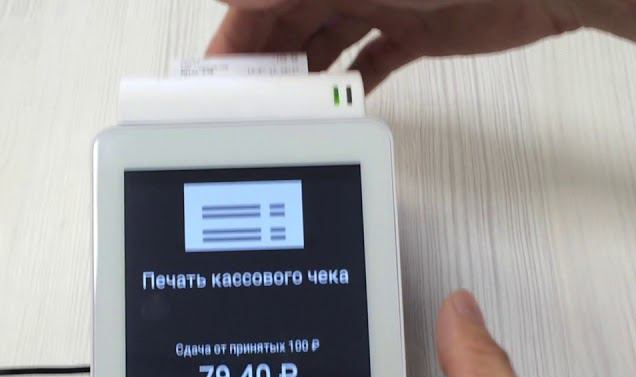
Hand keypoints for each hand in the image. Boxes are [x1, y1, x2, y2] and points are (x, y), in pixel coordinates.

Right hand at [207, 0, 583, 89]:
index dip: (237, 30)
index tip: (216, 68)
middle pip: (291, 18)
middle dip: (266, 57)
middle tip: (247, 99)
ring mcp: (386, 1)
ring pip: (327, 40)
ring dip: (304, 73)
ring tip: (285, 108)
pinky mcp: (418, 30)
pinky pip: (373, 57)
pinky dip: (353, 80)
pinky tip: (339, 102)